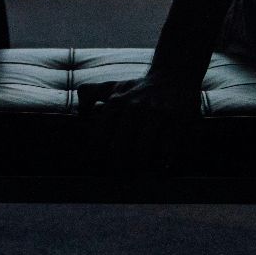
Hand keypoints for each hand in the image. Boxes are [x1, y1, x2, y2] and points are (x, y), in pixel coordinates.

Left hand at [76, 73, 202, 169]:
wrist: (174, 75)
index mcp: (116, 101)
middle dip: (120, 169)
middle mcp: (134, 107)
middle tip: (122, 179)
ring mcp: (155, 113)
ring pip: (142, 152)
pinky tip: (161, 168)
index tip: (103, 165)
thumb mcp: (113, 86)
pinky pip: (166, 149)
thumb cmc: (139, 87)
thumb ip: (90, 94)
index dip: (99, 157)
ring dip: (140, 168)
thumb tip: (79, 115)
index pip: (100, 139)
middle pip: (120, 150)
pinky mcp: (176, 118)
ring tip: (139, 176)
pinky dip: (163, 163)